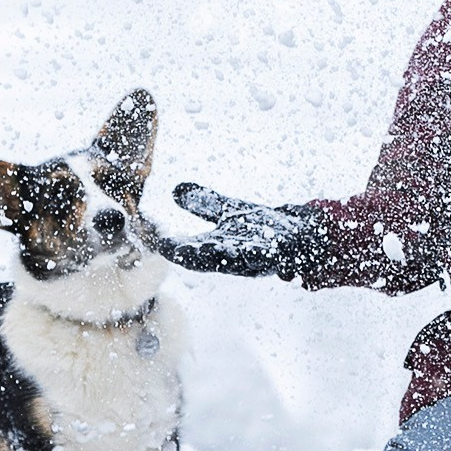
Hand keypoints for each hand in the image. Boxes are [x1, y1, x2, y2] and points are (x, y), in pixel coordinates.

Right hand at [148, 184, 326, 278]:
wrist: (304, 238)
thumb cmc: (264, 229)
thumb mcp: (230, 211)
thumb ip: (205, 203)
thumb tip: (177, 189)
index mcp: (215, 249)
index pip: (181, 248)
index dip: (163, 241)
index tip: (146, 227)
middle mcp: (230, 258)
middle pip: (201, 259)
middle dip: (182, 252)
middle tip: (163, 244)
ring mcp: (254, 258)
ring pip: (232, 261)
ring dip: (219, 255)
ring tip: (200, 248)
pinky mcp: (278, 254)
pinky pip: (267, 254)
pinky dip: (260, 250)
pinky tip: (253, 244)